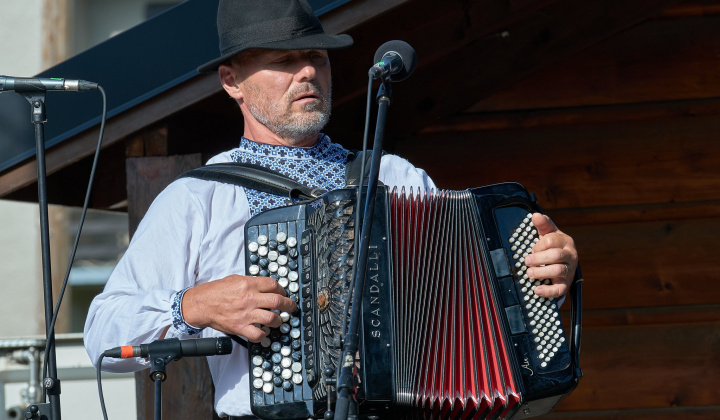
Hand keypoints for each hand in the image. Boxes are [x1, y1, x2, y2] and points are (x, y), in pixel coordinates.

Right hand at [181, 274, 296, 341]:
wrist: (201, 304)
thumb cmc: (216, 291)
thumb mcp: (235, 279)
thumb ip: (251, 282)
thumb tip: (266, 286)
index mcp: (248, 284)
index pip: (274, 285)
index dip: (282, 290)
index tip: (284, 293)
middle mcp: (249, 299)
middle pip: (278, 302)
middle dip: (289, 305)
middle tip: (291, 307)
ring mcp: (246, 314)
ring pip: (272, 318)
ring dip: (279, 320)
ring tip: (279, 320)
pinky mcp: (240, 327)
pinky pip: (258, 334)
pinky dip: (264, 335)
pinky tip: (264, 332)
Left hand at [523, 213, 577, 298]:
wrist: (562, 264)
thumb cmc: (552, 246)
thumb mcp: (548, 233)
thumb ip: (543, 224)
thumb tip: (535, 215)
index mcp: (566, 241)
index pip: (551, 241)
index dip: (538, 245)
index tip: (531, 249)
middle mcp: (570, 255)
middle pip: (556, 256)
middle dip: (538, 258)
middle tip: (527, 261)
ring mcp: (569, 270)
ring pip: (558, 271)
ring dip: (541, 272)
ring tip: (529, 273)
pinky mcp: (566, 284)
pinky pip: (559, 290)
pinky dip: (548, 291)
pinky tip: (537, 290)